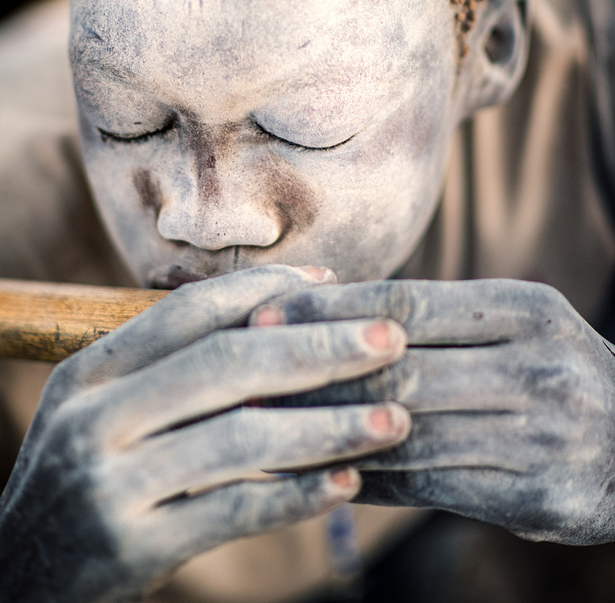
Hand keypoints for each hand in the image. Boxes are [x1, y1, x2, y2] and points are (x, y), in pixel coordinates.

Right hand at [0, 265, 408, 602]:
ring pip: (240, 439)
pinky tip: (346, 484)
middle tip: (388, 340)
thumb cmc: (79, 479)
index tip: (333, 285)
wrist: (11, 582)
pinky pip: (232, 513)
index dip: (267, 291)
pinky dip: (295, 497)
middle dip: (318, 346)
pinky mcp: (132, 547)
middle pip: (226, 363)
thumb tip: (276, 321)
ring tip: (392, 419)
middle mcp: (97, 418)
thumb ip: (168, 369)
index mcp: (90, 370)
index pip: (190, 310)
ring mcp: (111, 484)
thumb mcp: (101, 410)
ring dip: (326, 426)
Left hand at [259, 278, 614, 544]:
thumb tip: (332, 310)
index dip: (330, 309)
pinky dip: (366, 478)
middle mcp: (537, 368)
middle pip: (399, 367)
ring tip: (264, 424)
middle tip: (245, 370)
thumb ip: (439, 319)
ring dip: (327, 429)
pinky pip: (427, 487)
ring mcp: (541, 438)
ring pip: (406, 433)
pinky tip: (319, 470)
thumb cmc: (556, 369)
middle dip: (313, 370)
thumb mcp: (516, 323)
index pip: (408, 303)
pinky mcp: (534, 498)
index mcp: (526, 310)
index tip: (264, 311)